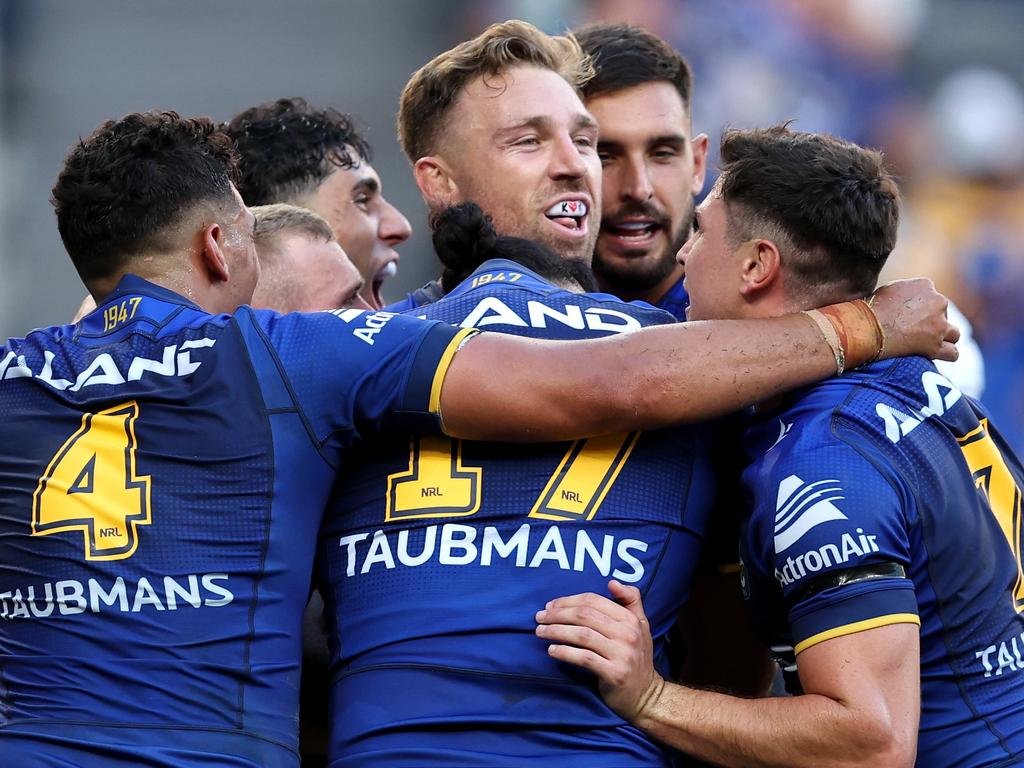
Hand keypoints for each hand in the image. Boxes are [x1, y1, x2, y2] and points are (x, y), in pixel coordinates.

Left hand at [536, 580, 664, 721]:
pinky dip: (565, 652)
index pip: (593, 601)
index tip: (550, 605)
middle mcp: (628, 634)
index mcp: (630, 619)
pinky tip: (552, 651)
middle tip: (540, 617)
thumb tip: (613, 582)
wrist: (647, 695)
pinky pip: (584, 658)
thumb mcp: (640, 625)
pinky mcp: (614, 674)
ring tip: (540, 632)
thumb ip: (631, 600)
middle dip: (557, 614)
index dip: (568, 600)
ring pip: (582, 635)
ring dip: (556, 631)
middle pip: (585, 616)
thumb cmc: (637, 657)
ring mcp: (622, 654)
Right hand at [869, 278, 959, 361]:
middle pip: (944, 314)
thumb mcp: (888, 290)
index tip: (911, 318)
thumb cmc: (870, 310)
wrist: (866, 328)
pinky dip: (946, 355)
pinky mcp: (936, 345)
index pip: (933, 297)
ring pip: (953, 333)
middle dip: (933, 323)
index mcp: (925, 285)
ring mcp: (939, 324)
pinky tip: (937, 356)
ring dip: (943, 338)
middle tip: (916, 332)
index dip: (923, 309)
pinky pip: (952, 353)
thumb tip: (906, 300)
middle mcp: (937, 302)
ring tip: (928, 345)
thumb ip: (905, 292)